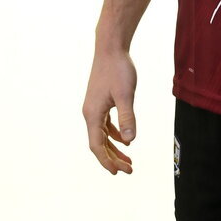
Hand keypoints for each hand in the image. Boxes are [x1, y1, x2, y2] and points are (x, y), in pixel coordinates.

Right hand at [82, 48, 137, 174]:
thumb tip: (130, 140)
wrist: (110, 47)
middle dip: (113, 158)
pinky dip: (114, 134)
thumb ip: (127, 117)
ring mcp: (94, 107)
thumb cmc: (118, 69)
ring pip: (102, 135)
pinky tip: (125, 139)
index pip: (97, 146)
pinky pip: (105, 124)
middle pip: (99, 143)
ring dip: (114, 148)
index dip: (107, 161)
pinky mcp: (100, 101)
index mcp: (93, 114)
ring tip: (128, 160)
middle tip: (129, 169)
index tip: (119, 172)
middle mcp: (90, 113)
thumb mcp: (126, 94)